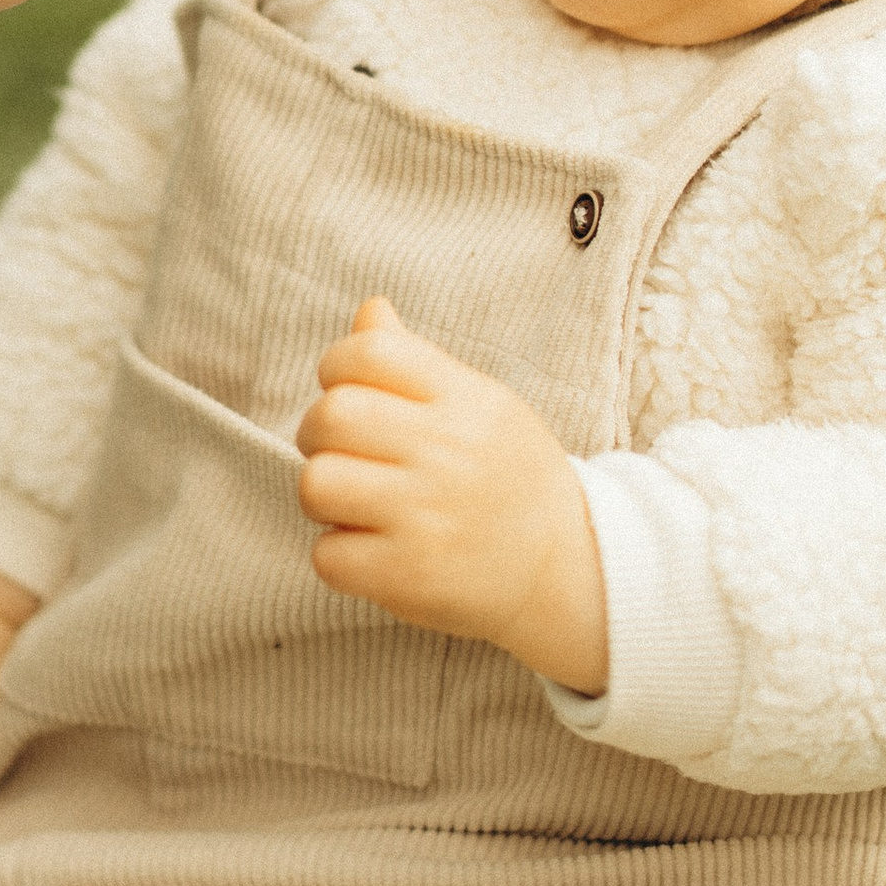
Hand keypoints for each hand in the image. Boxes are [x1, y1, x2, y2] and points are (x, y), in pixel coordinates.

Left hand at [294, 296, 607, 692]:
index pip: (368, 352)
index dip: (338, 368)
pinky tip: (372, 549)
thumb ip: (416, 361)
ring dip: (324, 497)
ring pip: (316, 484)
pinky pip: (327, 556)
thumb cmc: (508, 474)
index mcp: (464, 400)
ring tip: (355, 503)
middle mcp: (447, 452)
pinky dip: (339, 556)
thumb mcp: (481, 404)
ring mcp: (427, 516)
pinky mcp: (409, 576)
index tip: (353, 394)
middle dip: (318, 434)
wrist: (568, 564)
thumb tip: (369, 309)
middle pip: (330, 416)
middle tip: (345, 454)